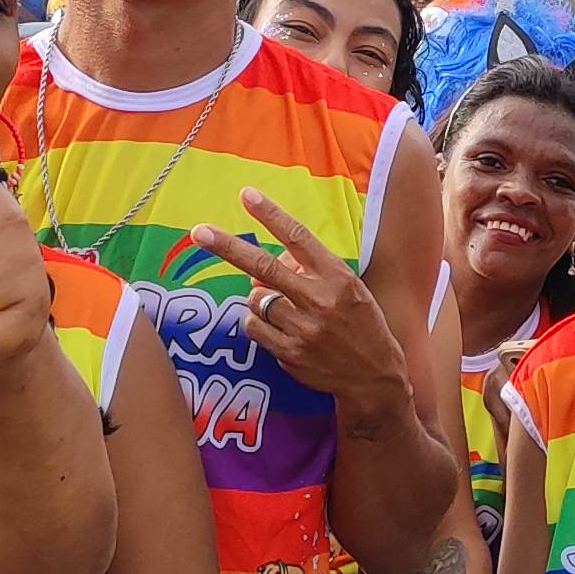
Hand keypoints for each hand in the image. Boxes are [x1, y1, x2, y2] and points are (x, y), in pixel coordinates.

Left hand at [186, 187, 406, 405]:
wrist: (375, 378)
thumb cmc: (361, 325)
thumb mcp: (348, 288)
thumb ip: (308, 271)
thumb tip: (259, 268)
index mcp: (337, 277)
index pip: (298, 237)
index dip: (270, 214)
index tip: (246, 196)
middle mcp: (319, 300)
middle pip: (263, 266)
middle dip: (227, 247)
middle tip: (199, 233)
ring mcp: (302, 329)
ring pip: (255, 298)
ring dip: (260, 298)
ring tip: (284, 309)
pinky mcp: (289, 353)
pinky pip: (253, 326)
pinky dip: (258, 322)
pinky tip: (279, 328)